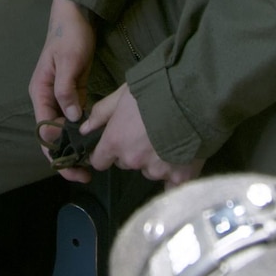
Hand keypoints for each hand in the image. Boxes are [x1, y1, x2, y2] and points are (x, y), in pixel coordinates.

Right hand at [30, 0, 97, 181]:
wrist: (76, 13)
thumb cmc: (69, 34)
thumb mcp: (68, 61)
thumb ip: (67, 90)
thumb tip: (71, 120)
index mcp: (39, 92)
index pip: (44, 131)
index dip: (56, 153)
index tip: (73, 168)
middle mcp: (47, 97)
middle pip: (52, 134)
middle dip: (65, 156)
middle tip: (86, 174)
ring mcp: (60, 95)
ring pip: (64, 129)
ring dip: (75, 146)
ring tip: (93, 164)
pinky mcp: (74, 90)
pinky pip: (75, 117)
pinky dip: (82, 131)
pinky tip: (96, 141)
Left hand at [80, 85, 203, 184]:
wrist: (192, 96)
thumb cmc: (154, 90)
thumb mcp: (122, 95)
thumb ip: (101, 113)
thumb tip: (83, 129)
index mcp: (115, 142)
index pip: (100, 160)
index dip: (105, 153)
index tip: (114, 145)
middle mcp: (133, 160)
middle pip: (127, 163)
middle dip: (133, 152)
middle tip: (148, 133)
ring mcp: (157, 170)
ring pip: (150, 170)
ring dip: (155, 161)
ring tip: (169, 139)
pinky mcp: (180, 176)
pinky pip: (172, 185)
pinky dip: (174, 176)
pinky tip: (180, 164)